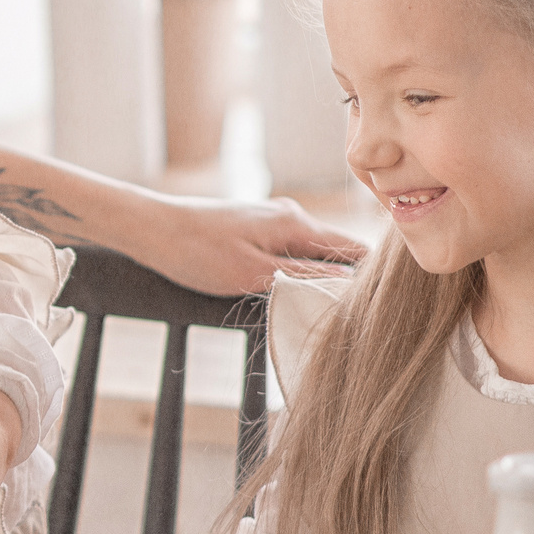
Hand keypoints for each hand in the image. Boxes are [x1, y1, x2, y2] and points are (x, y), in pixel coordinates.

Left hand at [129, 195, 363, 296]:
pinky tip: (291, 292)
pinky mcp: (253, 228)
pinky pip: (289, 251)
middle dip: (347, 281)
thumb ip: (302, 278)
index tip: (383, 306)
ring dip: (319, 278)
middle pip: (336, 251)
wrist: (149, 227)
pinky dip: (296, 271)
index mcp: (296, 223)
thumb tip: (348, 284)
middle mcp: (290, 216)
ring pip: (311, 252)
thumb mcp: (253, 273)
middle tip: (355, 318)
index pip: (355, 248)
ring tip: (326, 310)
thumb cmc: (195, 251)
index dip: (372, 276)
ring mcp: (271, 220)